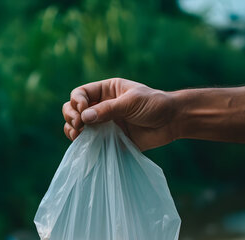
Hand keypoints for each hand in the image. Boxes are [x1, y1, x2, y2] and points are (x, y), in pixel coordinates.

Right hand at [62, 78, 176, 150]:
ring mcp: (104, 123)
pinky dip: (83, 143)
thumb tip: (84, 118)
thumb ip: (108, 110)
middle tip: (79, 124)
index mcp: (107, 90)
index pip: (81, 93)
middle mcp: (102, 105)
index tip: (83, 111)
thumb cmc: (155, 105)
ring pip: (78, 125)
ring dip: (73, 129)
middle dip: (71, 115)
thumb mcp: (131, 102)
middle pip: (74, 108)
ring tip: (78, 135)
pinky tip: (83, 144)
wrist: (172, 122)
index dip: (77, 102)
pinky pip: (90, 141)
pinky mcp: (110, 139)